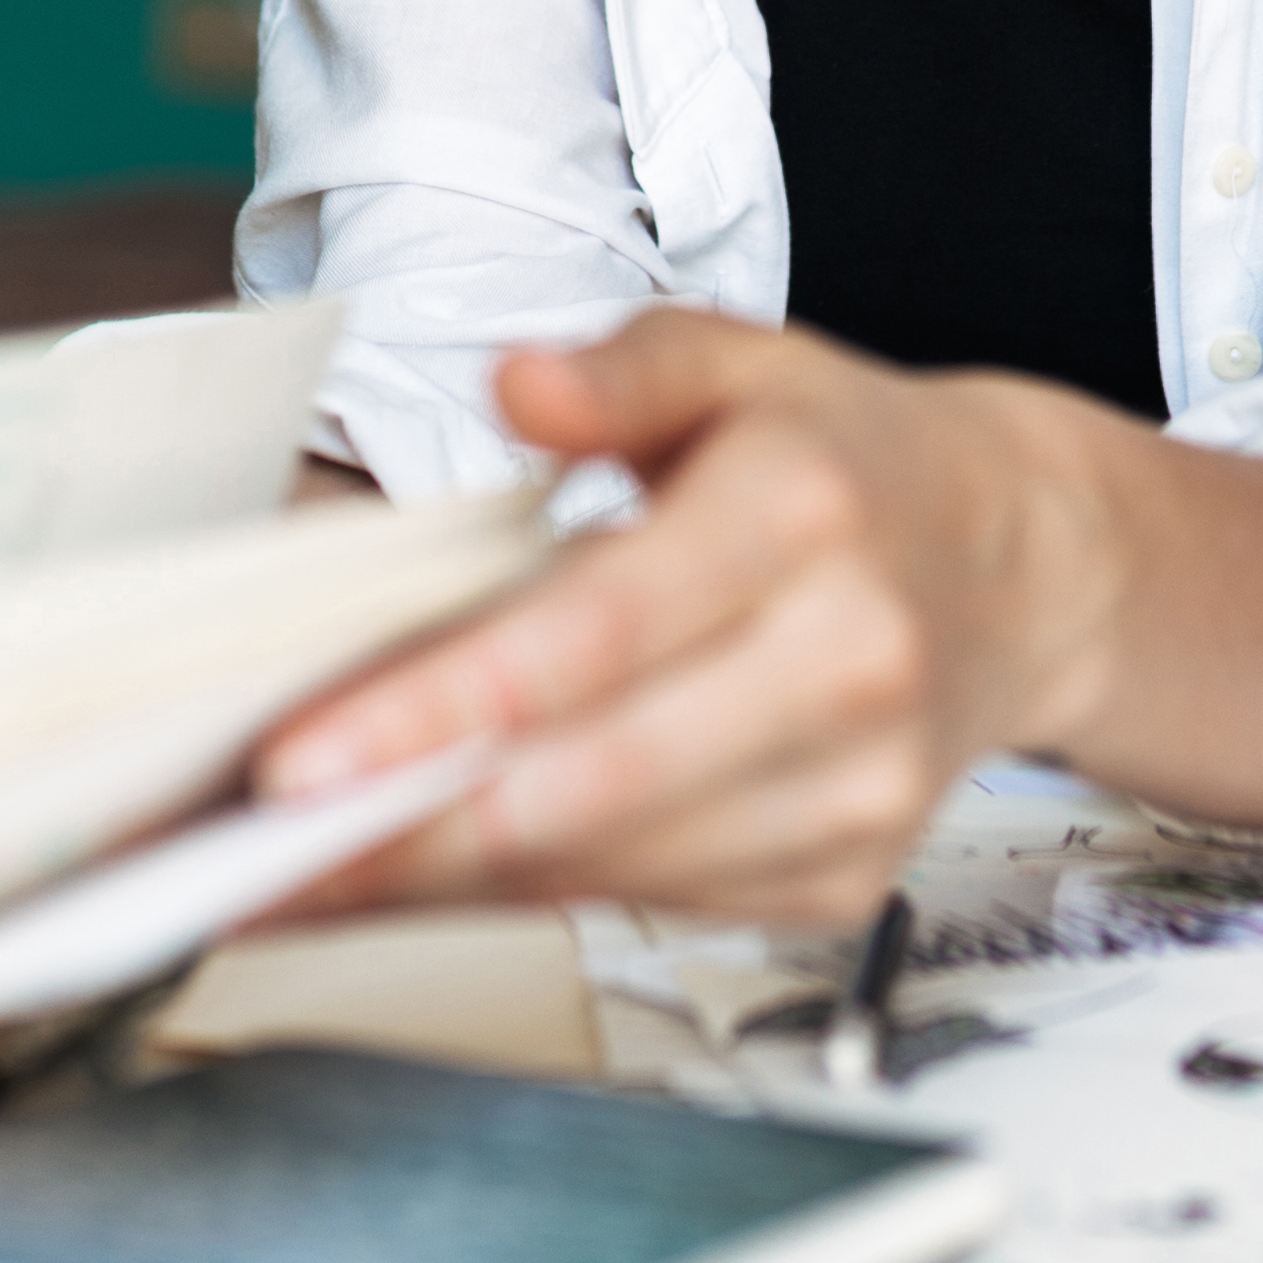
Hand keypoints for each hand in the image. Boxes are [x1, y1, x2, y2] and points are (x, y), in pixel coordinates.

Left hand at [249, 312, 1132, 925]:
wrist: (1023, 566)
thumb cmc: (844, 460)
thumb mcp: (743, 361)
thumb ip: (624, 366)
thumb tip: (512, 380)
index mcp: (802, 518)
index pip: (593, 634)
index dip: (438, 708)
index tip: (299, 759)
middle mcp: (845, 664)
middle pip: (583, 785)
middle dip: (395, 832)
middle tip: (240, 852)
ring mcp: (855, 789)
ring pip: (605, 866)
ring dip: (434, 880)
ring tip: (289, 874)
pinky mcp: (843, 874)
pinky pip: (649, 901)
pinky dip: (523, 894)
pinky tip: (421, 874)